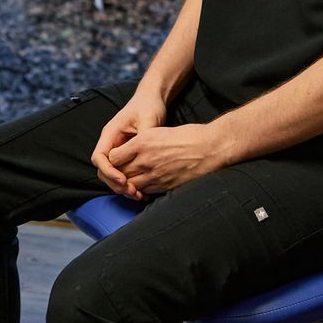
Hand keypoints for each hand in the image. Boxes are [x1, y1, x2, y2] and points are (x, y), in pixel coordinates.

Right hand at [91, 90, 167, 199]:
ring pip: (112, 174)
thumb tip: (142, 154)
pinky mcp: (127, 155)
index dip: (109, 171)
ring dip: (122, 186)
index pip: (99, 157)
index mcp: (110, 134)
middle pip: (103, 170)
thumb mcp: (147, 119)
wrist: (152, 99)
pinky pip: (123, 172)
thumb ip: (143, 137)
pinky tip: (142, 191)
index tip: (123, 180)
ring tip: (138, 195)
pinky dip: (129, 183)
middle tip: (133, 192)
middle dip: (115, 183)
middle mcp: (110, 143)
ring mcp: (117, 150)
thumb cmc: (148, 106)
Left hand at [105, 123, 233, 197]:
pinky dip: (142, 190)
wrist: (209, 148)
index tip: (117, 159)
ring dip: (129, 184)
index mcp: (142, 142)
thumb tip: (130, 150)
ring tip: (131, 181)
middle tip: (120, 173)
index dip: (113, 160)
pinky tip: (144, 187)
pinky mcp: (165, 185)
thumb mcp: (159, 131)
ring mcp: (155, 174)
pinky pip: (146, 191)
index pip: (113, 157)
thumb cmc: (187, 136)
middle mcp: (145, 159)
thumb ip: (142, 142)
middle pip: (120, 172)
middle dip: (118, 174)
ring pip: (131, 185)